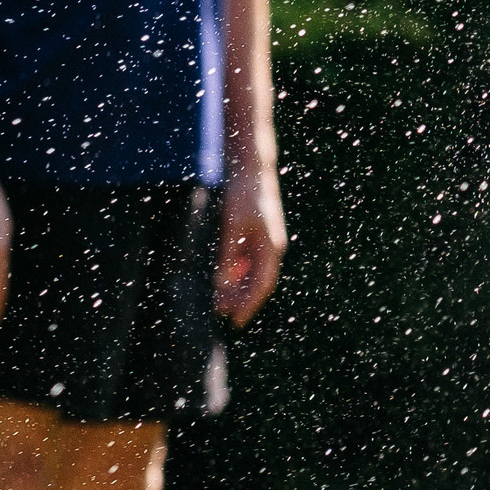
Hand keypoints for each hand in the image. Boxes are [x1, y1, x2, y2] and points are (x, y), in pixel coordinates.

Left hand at [213, 164, 286, 325]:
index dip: (249, 305)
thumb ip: (227, 256)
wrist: (252, 168)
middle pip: (257, 283)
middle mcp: (271, 248)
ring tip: (218, 298)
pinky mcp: (257, 234)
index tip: (236, 321)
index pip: (262, 286)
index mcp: (270, 249)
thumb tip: (222, 283)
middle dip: (240, 299)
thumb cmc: (243, 195)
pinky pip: (248, 261)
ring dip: (237, 287)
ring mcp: (265, 241)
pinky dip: (236, 272)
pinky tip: (224, 276)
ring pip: (252, 273)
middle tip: (219, 312)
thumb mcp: (231, 227)